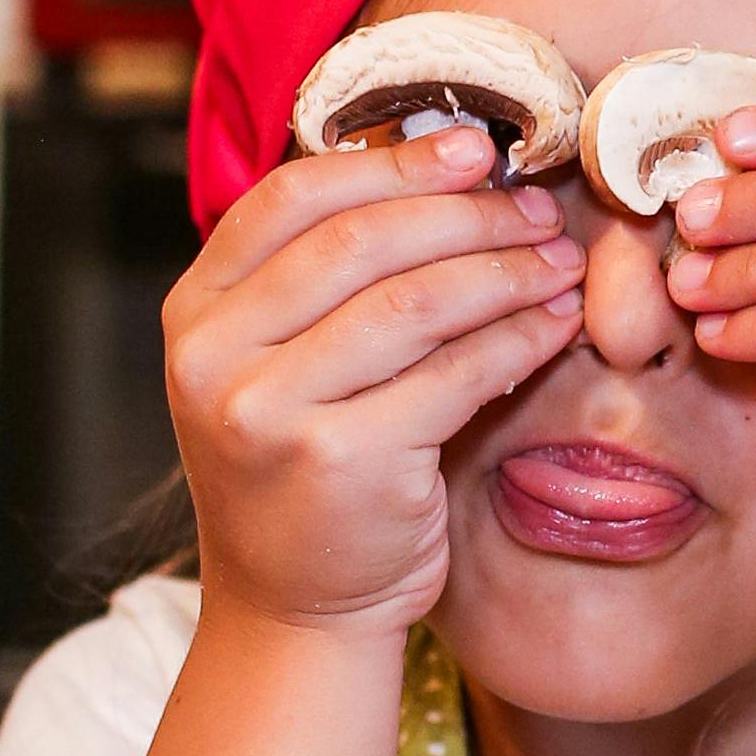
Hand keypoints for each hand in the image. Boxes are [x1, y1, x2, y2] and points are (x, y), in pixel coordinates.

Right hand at [165, 122, 583, 633]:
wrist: (294, 608)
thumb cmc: (305, 471)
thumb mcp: (277, 364)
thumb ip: (324, 278)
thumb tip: (441, 165)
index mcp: (195, 312)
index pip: (291, 198)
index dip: (390, 163)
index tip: (472, 147)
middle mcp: (214, 356)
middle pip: (361, 241)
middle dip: (466, 213)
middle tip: (537, 206)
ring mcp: (270, 411)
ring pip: (415, 301)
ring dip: (505, 271)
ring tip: (560, 261)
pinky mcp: (341, 462)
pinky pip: (455, 373)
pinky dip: (518, 338)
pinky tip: (555, 324)